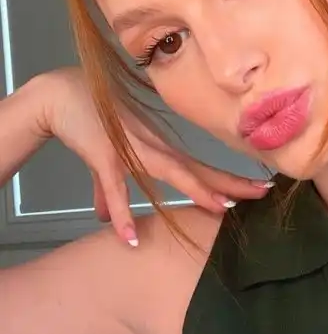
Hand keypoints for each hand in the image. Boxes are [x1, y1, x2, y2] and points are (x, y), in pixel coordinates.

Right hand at [36, 68, 272, 244]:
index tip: (258, 187)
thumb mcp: (106, 157)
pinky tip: (130, 238)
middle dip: (229, 182)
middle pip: (197, 169)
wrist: (59, 95)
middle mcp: (152, 147)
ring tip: (221, 208)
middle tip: (263, 193)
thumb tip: (104, 216)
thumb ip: (108, 190)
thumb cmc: (90, 118)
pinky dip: (122, 213)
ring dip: (196, 189)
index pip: (200, 166)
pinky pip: (115, 188)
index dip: (228, 178)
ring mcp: (131, 150)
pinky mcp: (104, 155)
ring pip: (170, 172)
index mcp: (157, 148)